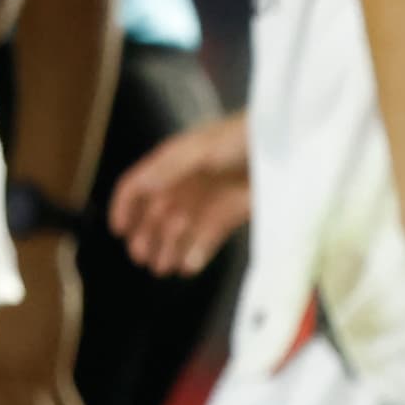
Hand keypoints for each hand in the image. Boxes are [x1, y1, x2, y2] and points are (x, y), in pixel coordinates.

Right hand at [108, 113, 248, 275]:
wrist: (285, 145)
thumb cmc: (242, 136)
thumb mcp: (202, 148)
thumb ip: (169, 168)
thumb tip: (141, 187)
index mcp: (173, 161)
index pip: (137, 185)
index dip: (124, 207)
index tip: (119, 231)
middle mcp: (185, 182)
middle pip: (156, 214)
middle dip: (147, 236)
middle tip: (143, 259)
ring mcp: (207, 200)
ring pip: (178, 231)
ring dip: (168, 249)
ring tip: (162, 269)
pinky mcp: (229, 214)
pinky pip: (206, 239)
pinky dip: (196, 254)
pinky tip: (188, 267)